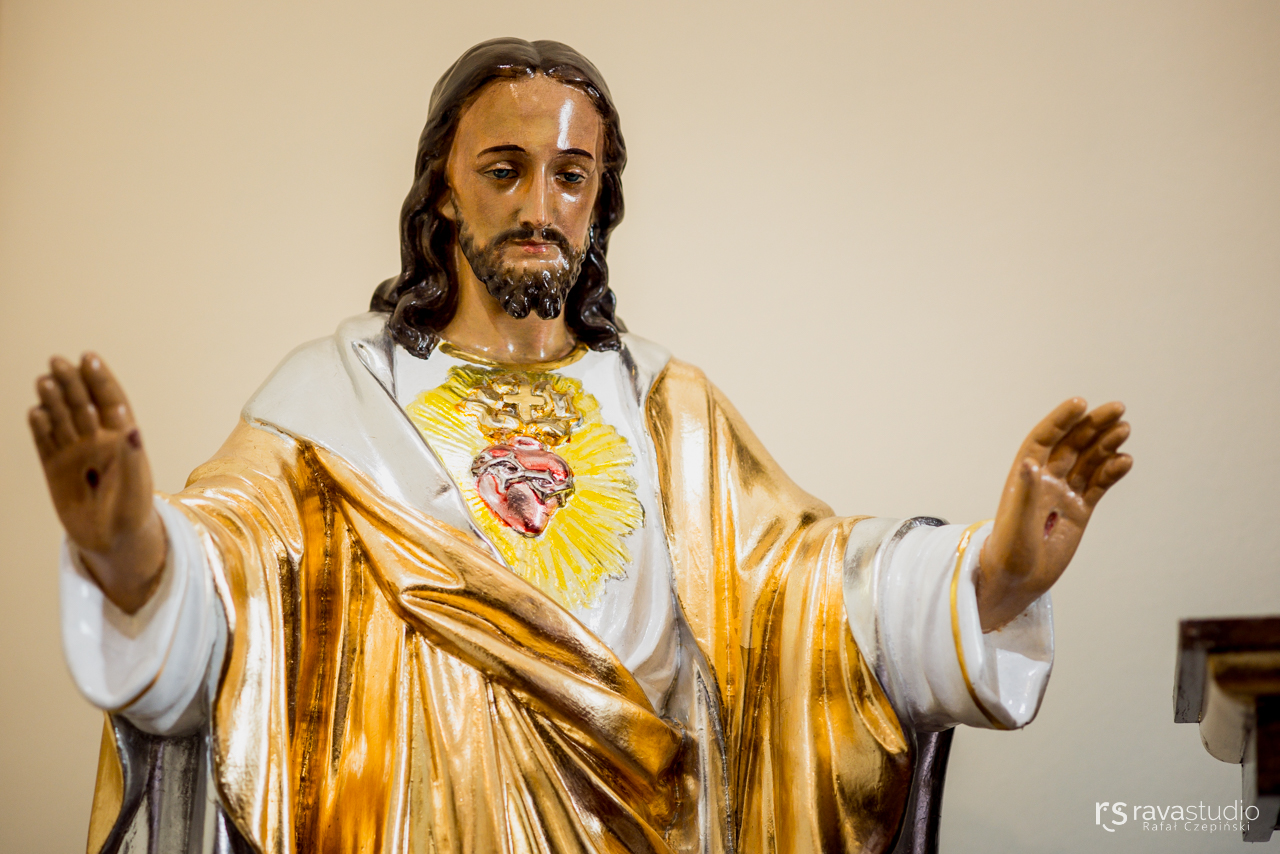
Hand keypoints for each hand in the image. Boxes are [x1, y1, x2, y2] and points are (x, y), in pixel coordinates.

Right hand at [29, 354, 165, 612]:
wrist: (114, 542)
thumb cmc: (133, 512)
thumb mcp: (136, 487)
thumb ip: (133, 458)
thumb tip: (131, 428)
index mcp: (123, 439)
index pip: (111, 402)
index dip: (101, 380)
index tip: (89, 357)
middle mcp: (98, 441)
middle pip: (83, 405)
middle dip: (72, 383)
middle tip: (58, 361)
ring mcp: (75, 453)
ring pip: (62, 420)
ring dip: (54, 400)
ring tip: (45, 380)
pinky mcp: (54, 468)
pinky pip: (45, 443)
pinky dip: (39, 428)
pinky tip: (35, 412)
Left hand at [976, 398, 1132, 631]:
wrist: (1016, 581)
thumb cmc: (1007, 552)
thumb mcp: (1015, 523)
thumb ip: (1025, 493)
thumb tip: (1030, 463)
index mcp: (1024, 475)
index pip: (1044, 439)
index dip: (1061, 420)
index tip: (1081, 403)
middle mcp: (1044, 480)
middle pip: (1072, 444)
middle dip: (1093, 425)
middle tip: (1118, 408)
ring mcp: (1063, 494)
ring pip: (1088, 461)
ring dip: (1106, 444)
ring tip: (1125, 430)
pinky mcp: (1079, 510)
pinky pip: (1098, 485)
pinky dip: (1112, 472)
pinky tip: (1126, 460)